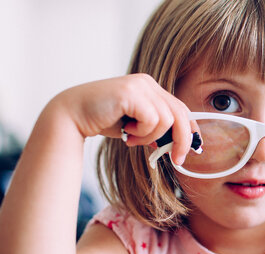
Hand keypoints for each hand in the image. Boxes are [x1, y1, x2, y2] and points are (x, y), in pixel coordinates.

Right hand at [45, 73, 194, 163]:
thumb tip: (176, 143)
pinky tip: (126, 132)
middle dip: (182, 140)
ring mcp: (140, 85)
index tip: (192, 149)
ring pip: (166, 120)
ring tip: (132, 138)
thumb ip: (155, 128)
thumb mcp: (136, 125)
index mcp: (151, 88)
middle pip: (180, 113)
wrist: (72, 116)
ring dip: (150, 137)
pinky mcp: (131, 93)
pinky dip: (142, 133)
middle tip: (177, 160)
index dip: (190, 129)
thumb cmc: (103, 120)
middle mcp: (147, 83)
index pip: (181, 108)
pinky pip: (152, 120)